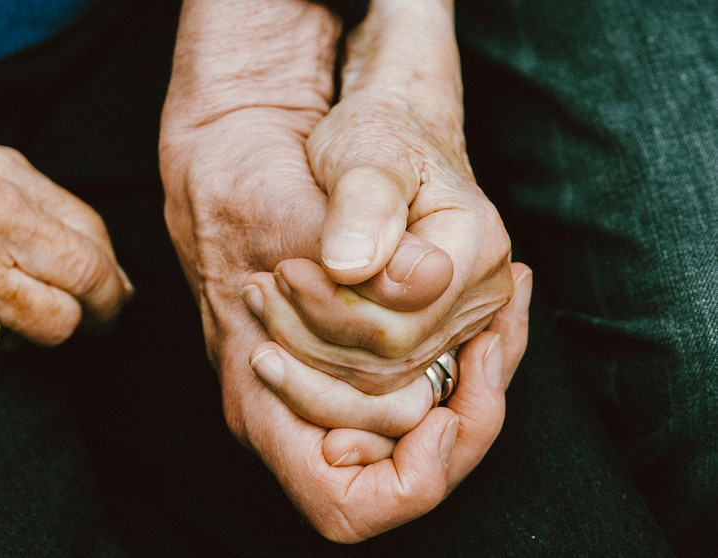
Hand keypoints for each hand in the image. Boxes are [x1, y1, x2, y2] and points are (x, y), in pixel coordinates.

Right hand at [161, 0, 516, 540]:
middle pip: (403, 468)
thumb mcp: (294, 202)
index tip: (448, 412)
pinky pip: (423, 390)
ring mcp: (324, 388)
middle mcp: (294, 408)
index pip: (347, 504)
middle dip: (466, 413)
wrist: (234, 167)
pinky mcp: (354, 361)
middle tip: (492, 338)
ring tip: (505, 307)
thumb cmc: (249, 189)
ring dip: (475, 381)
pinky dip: (468, 358)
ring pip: (422, 430)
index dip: (410, 478)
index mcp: (263, 396)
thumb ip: (353, 233)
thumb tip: (423, 275)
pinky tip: (494, 308)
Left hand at [241, 0, 513, 395]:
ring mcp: (454, 328)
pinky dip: (315, 358)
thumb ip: (364, 206)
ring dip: (304, 349)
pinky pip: (369, 380)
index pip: (399, 324)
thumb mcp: (369, 154)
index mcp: (476, 253)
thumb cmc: (379, 140)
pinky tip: (276, 323)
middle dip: (311, 331)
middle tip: (260, 286)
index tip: (285, 268)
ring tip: (260, 296)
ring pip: (375, 380)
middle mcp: (477, 302)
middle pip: (387, 360)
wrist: (388, 147)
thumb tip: (349, 268)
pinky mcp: (423, 341)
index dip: (331, 308)